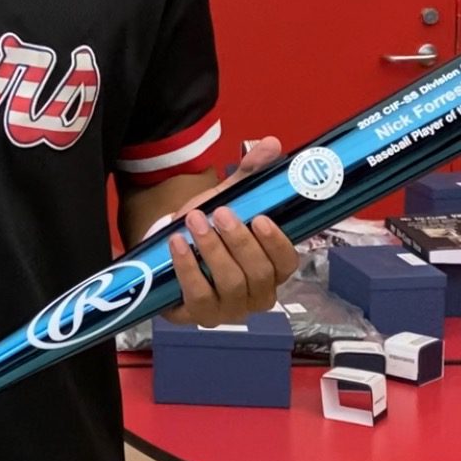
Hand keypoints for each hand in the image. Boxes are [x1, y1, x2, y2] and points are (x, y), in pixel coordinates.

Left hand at [163, 137, 298, 328]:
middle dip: (238, 242)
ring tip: (195, 221)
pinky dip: (188, 268)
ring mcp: (230, 310)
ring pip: (231, 285)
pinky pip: (199, 296)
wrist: (172, 248)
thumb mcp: (229, 198)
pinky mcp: (201, 316)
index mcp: (272, 268)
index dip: (277, 244)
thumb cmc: (210, 227)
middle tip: (219, 212)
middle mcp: (257, 295)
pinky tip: (177, 243)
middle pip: (259, 275)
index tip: (259, 218)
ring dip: (212, 250)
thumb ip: (250, 175)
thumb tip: (271, 144)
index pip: (288, 263)